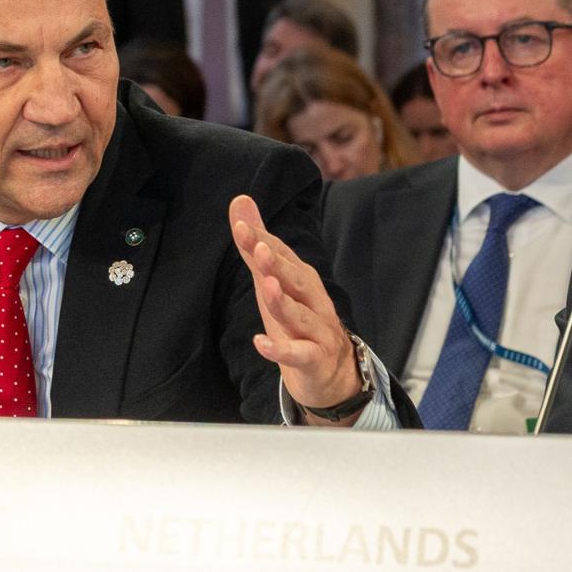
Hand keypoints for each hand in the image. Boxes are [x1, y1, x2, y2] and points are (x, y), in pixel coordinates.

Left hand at [228, 195, 362, 426]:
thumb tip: (240, 200)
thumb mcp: (272, 280)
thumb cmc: (296, 318)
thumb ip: (256, 244)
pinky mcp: (314, 360)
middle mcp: (313, 302)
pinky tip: (261, 344)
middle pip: (296, 281)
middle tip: (259, 248)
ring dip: (283, 302)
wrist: (331, 371)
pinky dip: (280, 351)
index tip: (242, 226)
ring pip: (300, 316)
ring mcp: (316, 332)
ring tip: (266, 286)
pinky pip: (299, 355)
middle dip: (278, 265)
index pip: (282, 256)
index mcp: (302, 280)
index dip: (263, 242)